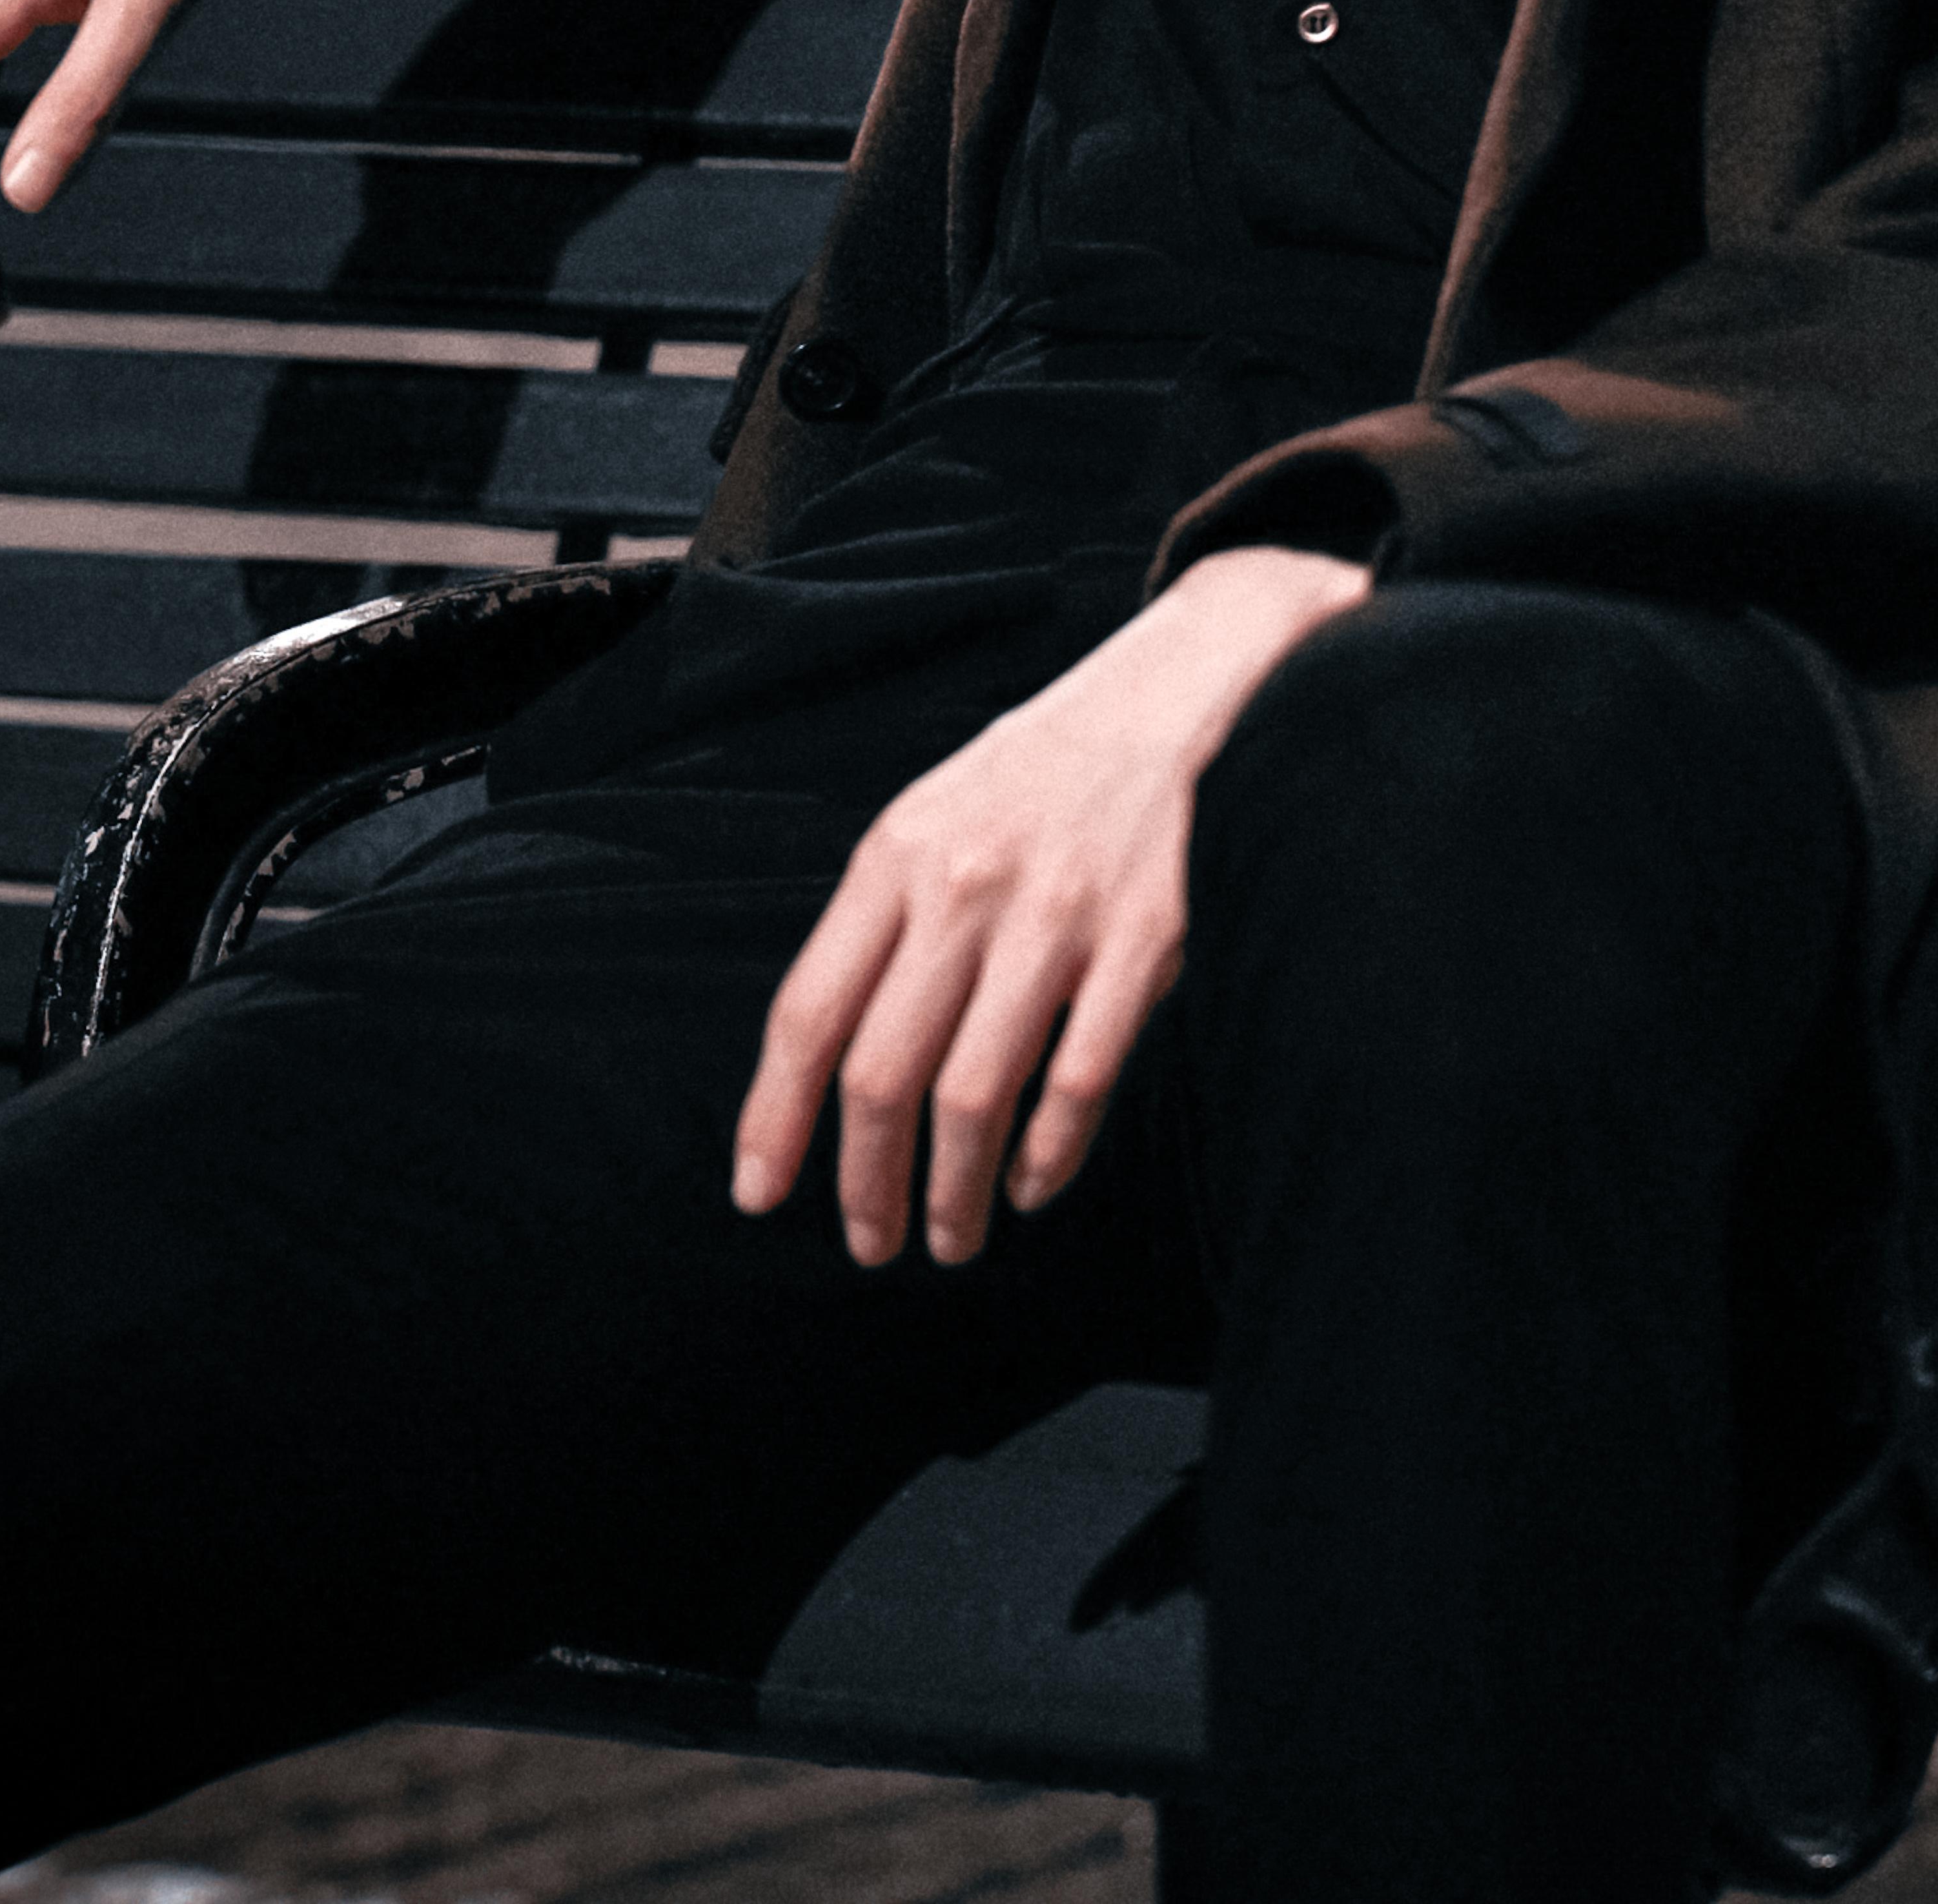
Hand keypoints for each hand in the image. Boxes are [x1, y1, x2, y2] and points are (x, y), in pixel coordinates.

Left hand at [733, 541, 1370, 1267]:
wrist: (1176, 696)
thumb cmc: (1043, 772)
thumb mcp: (934, 816)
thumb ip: (883, 922)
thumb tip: (829, 1061)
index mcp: (897, 855)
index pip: (809, 1011)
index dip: (775, 1118)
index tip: (760, 1194)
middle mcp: (966, 887)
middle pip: (883, 1073)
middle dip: (864, 1183)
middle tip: (869, 1242)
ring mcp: (1057, 916)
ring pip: (974, 1095)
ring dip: (951, 1191)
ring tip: (949, 1236)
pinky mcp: (1142, 941)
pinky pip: (1077, 1081)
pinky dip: (1047, 1156)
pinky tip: (1031, 1184)